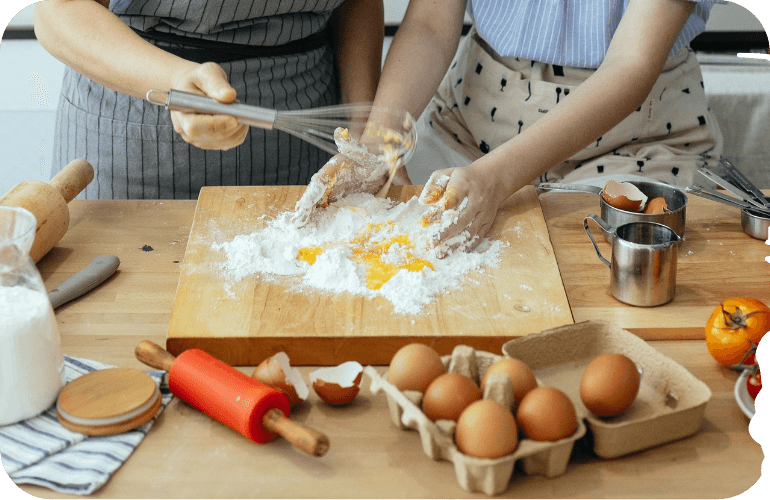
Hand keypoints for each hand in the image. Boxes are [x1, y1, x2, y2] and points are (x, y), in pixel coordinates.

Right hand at [169, 62, 248, 149]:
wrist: (195, 88)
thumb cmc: (199, 79)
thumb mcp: (206, 73)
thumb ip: (216, 84)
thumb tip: (229, 96)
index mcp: (180, 113)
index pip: (195, 127)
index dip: (216, 124)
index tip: (235, 118)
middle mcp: (187, 132)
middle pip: (214, 136)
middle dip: (233, 124)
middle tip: (241, 108)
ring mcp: (200, 140)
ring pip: (226, 141)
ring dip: (239, 127)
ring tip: (237, 109)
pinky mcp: (213, 143)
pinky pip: (232, 142)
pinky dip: (240, 131)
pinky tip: (238, 118)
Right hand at [291, 128, 411, 226]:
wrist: (376, 163)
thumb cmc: (367, 155)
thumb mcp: (359, 149)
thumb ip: (348, 143)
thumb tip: (339, 131)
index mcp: (330, 170)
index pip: (317, 183)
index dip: (310, 195)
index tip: (303, 205)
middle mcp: (328, 182)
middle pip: (314, 196)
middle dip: (305, 209)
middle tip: (296, 222)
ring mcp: (333, 192)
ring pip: (318, 204)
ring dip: (309, 215)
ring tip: (300, 226)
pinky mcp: (340, 199)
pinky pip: (328, 209)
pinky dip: (321, 217)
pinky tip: (314, 226)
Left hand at [418, 164, 506, 257]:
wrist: (494, 179)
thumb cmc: (465, 178)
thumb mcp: (447, 174)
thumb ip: (434, 186)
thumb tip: (424, 201)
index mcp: (464, 184)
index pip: (450, 199)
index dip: (437, 212)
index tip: (423, 223)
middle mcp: (476, 200)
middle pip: (461, 219)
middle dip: (445, 233)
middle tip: (430, 243)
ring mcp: (484, 212)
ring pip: (470, 231)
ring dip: (454, 243)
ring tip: (440, 253)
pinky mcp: (488, 222)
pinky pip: (478, 236)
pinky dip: (466, 246)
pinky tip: (455, 252)